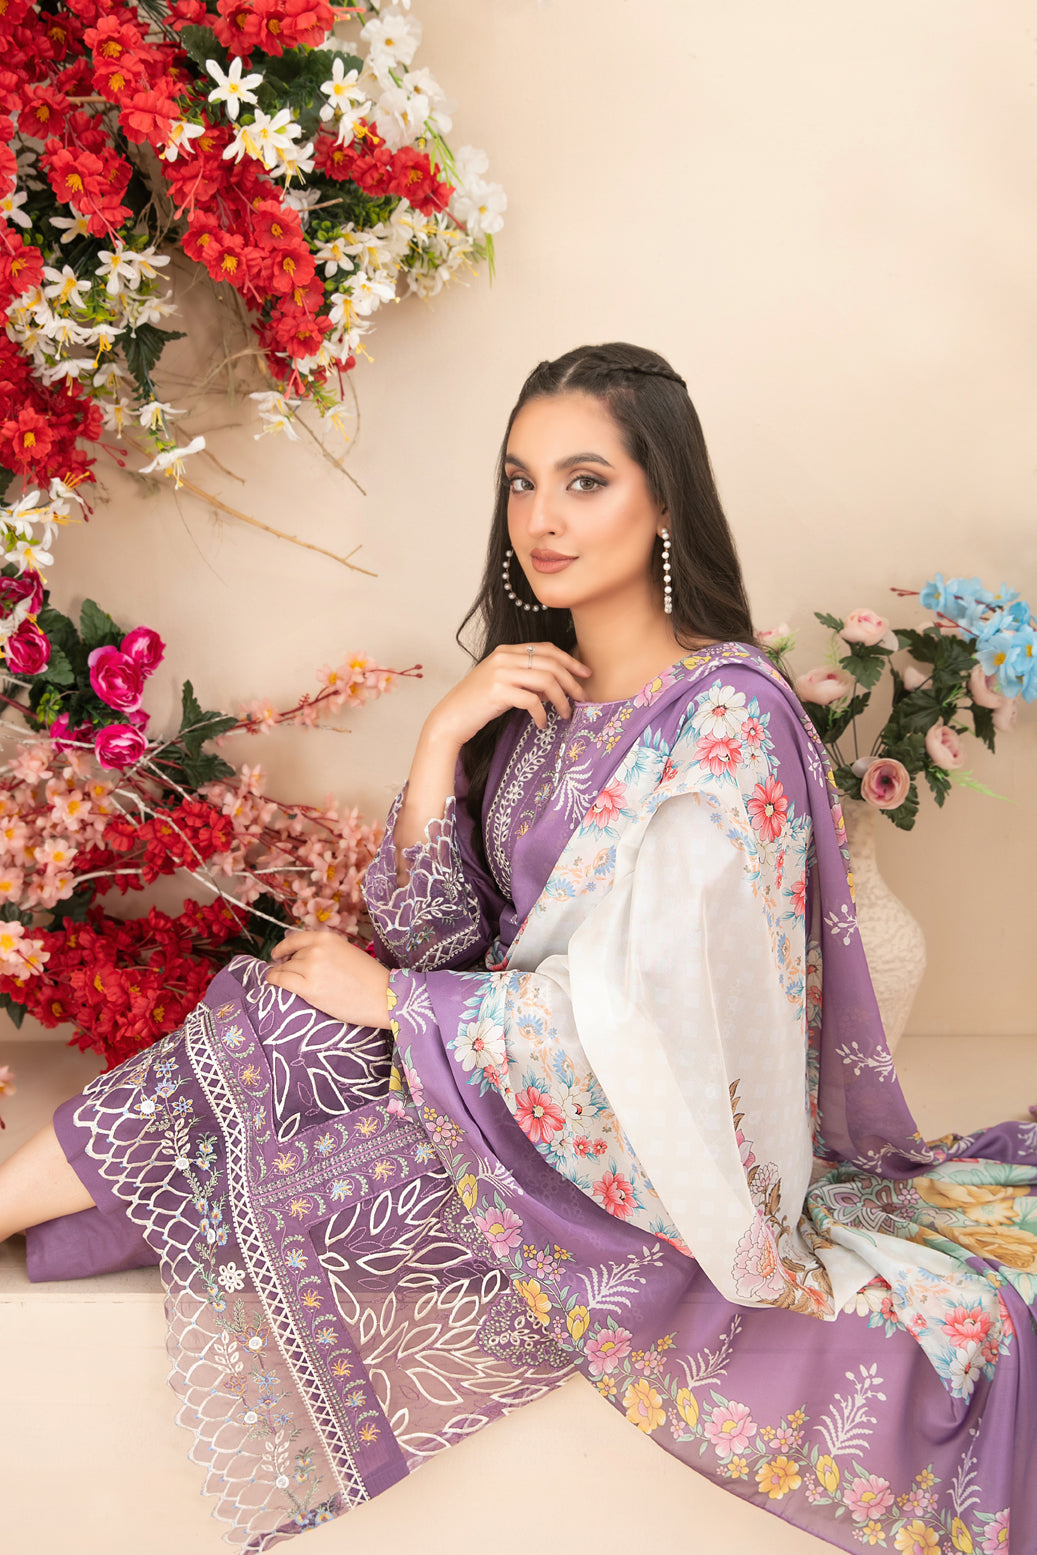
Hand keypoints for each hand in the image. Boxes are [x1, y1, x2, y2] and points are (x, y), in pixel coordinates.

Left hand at [265, 932, 391, 1028]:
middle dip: (288, 966)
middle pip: (292, 957)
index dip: (284, 947)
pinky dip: (274, 979)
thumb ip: (326, 951)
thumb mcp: (347, 952)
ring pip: (286, 969)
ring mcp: (312, 968)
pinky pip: (282, 980)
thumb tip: (304, 956)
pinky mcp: (309, 988)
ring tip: (279, 980)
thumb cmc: (370, 978)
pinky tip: (272, 981)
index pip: (296, 938)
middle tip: (289, 975)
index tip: (277, 953)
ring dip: (281, 974)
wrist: (383, 996)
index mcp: (328, 939)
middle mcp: (317, 950)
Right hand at [427, 641, 592, 743]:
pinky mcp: (497, 691)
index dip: (569, 660)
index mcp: (506, 650)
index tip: (585, 674)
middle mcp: (504, 657)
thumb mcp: (504, 684)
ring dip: (561, 699)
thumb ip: (527, 679)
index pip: (546, 649)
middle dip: (572, 681)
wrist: (450, 717)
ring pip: (546, 681)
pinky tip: (542, 724)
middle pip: (551, 664)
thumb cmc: (478, 703)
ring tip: (566, 713)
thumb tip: (556, 686)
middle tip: (582, 698)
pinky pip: (532, 701)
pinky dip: (542, 714)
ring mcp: (500, 673)